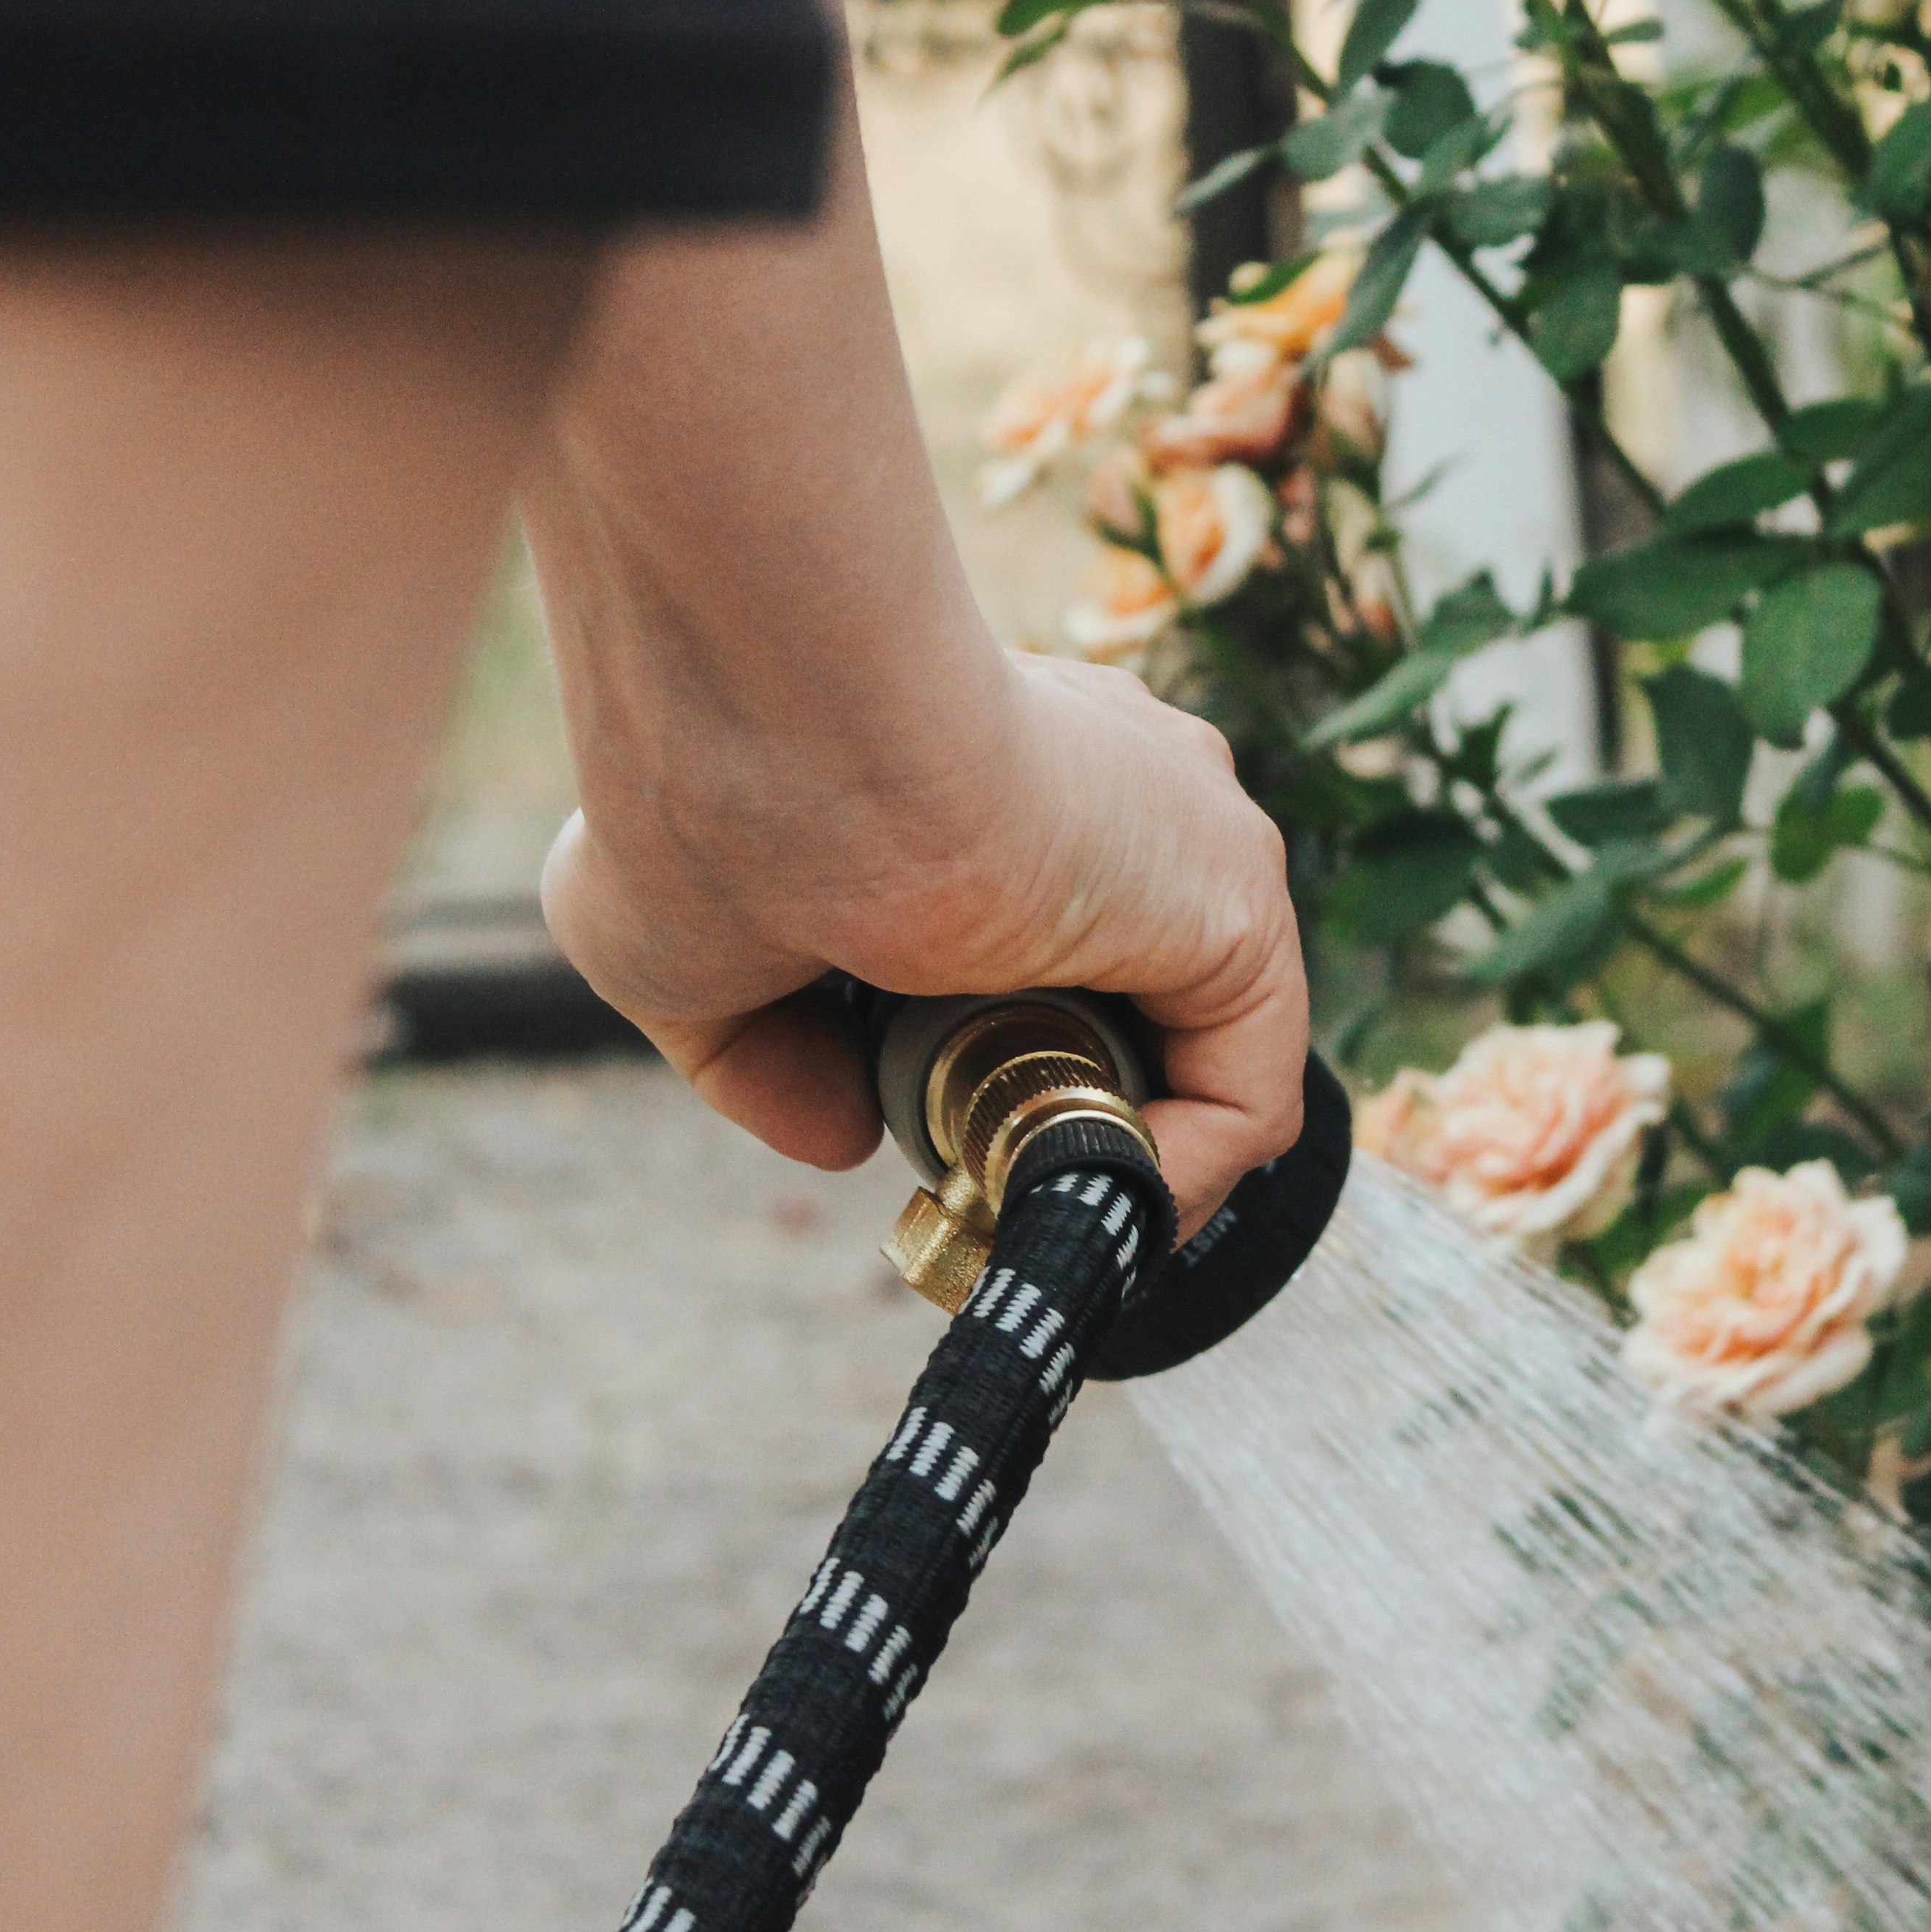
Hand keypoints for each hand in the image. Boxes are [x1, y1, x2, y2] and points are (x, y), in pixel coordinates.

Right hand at [542, 652, 1305, 1230]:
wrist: (776, 721)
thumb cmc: (702, 798)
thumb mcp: (682, 954)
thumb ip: (764, 1052)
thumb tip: (844, 1138)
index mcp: (991, 765)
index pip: (1039, 919)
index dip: (990, 1046)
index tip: (911, 1124)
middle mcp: (1105, 781)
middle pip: (1127, 984)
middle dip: (1055, 1099)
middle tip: (968, 1178)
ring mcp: (1181, 831)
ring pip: (1193, 1035)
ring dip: (1107, 1144)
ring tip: (1014, 1206)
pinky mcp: (1233, 898)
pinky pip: (1248, 1087)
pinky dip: (1178, 1178)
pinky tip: (1077, 1210)